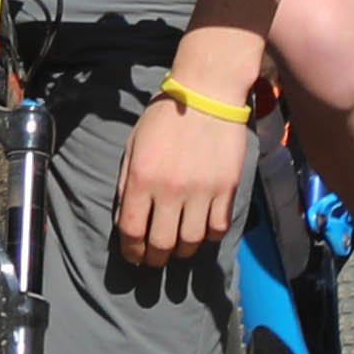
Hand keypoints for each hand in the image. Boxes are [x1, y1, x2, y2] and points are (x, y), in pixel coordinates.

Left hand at [112, 80, 254, 268]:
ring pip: (191, 241)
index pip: (132, 229)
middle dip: (155, 258)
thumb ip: (127, 182)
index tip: (133, 255)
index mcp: (142, 178)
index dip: (131, 250)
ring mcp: (202, 191)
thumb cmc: (165, 117)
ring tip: (177, 248)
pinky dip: (209, 236)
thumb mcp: (133, 145)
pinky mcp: (227, 189)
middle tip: (154, 259)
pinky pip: (218, 227)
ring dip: (181, 251)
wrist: (207, 94)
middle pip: (162, 243)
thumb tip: (127, 217)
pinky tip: (202, 231)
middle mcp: (171, 189)